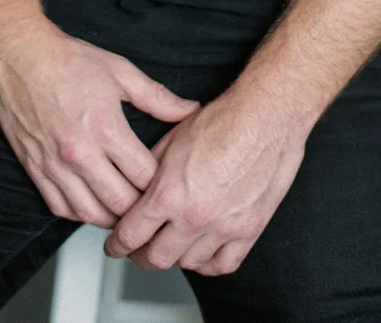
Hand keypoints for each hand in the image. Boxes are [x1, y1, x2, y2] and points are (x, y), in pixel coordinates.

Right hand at [0, 19, 200, 225]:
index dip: (160, 183)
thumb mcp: (121, 72)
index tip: (167, 181)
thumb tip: (189, 110)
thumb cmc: (69, 61)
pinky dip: (79, 213)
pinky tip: (92, 204)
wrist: (21, 55)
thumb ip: (158, 97)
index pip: (143, 176)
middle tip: (150, 202)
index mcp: (106, 128)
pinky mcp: (35, 169)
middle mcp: (79, 153)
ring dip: (112, 217)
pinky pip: (60, 208)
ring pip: (89, 214)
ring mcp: (54, 165)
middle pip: (120, 203)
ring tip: (125, 208)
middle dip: (140, 207)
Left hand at [103, 89, 306, 275]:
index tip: (115, 245)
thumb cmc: (223, 121)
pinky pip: (223, 265)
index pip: (131, 235)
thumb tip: (139, 190)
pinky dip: (208, 263)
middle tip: (138, 250)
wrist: (265, 116)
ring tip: (171, 245)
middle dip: (140, 256)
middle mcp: (195, 216)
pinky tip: (202, 251)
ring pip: (188, 264)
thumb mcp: (172, 139)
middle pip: (156, 259)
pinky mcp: (249, 230)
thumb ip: (151, 172)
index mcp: (170, 193)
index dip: (116, 244)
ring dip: (175, 257)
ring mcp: (224, 228)